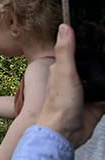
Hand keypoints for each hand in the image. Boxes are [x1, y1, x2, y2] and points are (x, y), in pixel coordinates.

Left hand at [36, 24, 104, 147]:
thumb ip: (66, 50)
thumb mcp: (64, 72)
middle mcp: (73, 80)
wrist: (65, 132)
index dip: (84, 44)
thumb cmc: (58, 103)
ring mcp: (85, 93)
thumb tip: (65, 26)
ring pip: (100, 81)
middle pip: (90, 67)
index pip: (74, 52)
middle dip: (100, 61)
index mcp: (62, 70)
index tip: (97, 34)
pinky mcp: (95, 106)